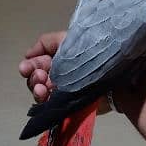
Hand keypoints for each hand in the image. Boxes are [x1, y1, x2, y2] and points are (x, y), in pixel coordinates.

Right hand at [19, 30, 145, 114]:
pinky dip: (46, 103)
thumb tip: (29, 54)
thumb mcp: (70, 40)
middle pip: (37, 78)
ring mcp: (66, 90)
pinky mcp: (72, 104)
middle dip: (33, 78)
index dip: (30, 64)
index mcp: (62, 56)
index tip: (25, 68)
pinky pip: (53, 106)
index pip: (39, 61)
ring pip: (42, 92)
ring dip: (37, 89)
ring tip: (42, 89)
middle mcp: (62, 73)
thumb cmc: (98, 54)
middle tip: (38, 80)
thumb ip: (48, 42)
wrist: (120, 77)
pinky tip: (47, 97)